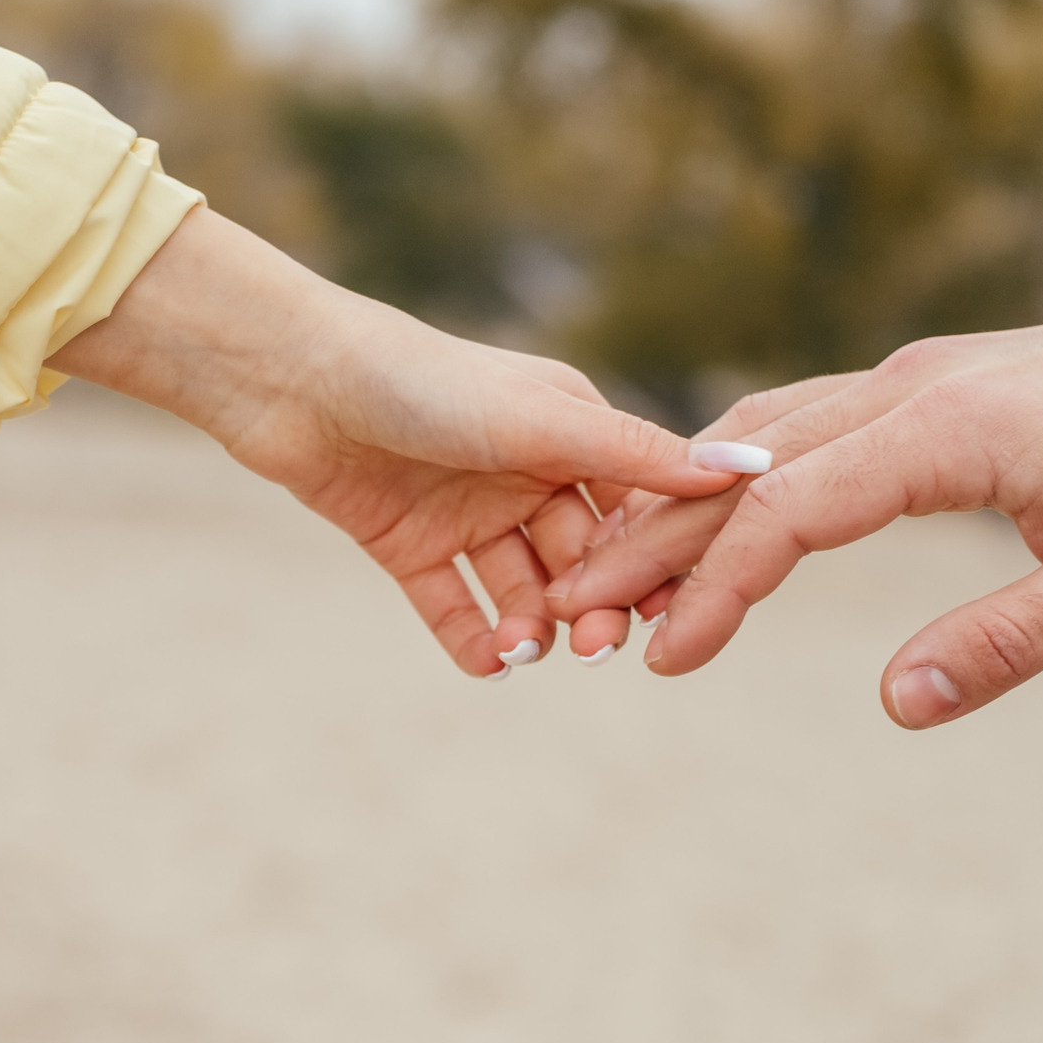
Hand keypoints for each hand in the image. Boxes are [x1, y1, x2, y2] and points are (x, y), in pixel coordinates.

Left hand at [50, 208, 742, 676]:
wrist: (294, 380)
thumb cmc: (424, 379)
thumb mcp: (540, 419)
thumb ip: (636, 455)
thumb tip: (747, 469)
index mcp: (568, 432)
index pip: (632, 509)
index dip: (650, 559)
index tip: (662, 606)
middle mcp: (523, 472)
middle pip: (578, 558)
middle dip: (589, 603)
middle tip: (591, 644)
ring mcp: (465, 511)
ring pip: (520, 589)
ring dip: (531, 624)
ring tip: (527, 647)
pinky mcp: (407, 544)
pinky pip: (453, 605)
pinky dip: (472, 637)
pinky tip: (488, 663)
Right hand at [547, 273, 1042, 723]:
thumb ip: (1013, 639)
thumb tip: (897, 707)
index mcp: (951, 431)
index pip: (793, 508)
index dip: (719, 586)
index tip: (664, 657)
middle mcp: (907, 389)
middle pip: (743, 464)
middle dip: (652, 540)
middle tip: (571, 614)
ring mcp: (907, 379)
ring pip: (758, 436)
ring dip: (681, 507)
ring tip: (611, 574)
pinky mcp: (919, 386)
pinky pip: (794, 424)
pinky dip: (730, 476)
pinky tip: (699, 516)